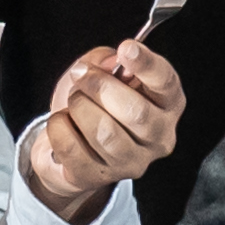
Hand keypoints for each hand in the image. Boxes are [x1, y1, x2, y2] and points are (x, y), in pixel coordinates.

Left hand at [26, 38, 190, 219]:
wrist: (64, 149)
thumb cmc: (91, 106)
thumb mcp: (96, 73)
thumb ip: (104, 60)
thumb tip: (109, 60)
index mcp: (166, 104)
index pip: (166, 83)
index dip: (147, 64)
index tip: (126, 47)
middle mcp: (159, 136)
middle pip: (136, 112)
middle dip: (99, 87)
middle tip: (81, 77)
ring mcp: (133, 161)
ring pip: (105, 132)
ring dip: (79, 108)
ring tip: (73, 103)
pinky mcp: (100, 177)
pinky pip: (73, 147)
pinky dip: (58, 128)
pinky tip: (63, 124)